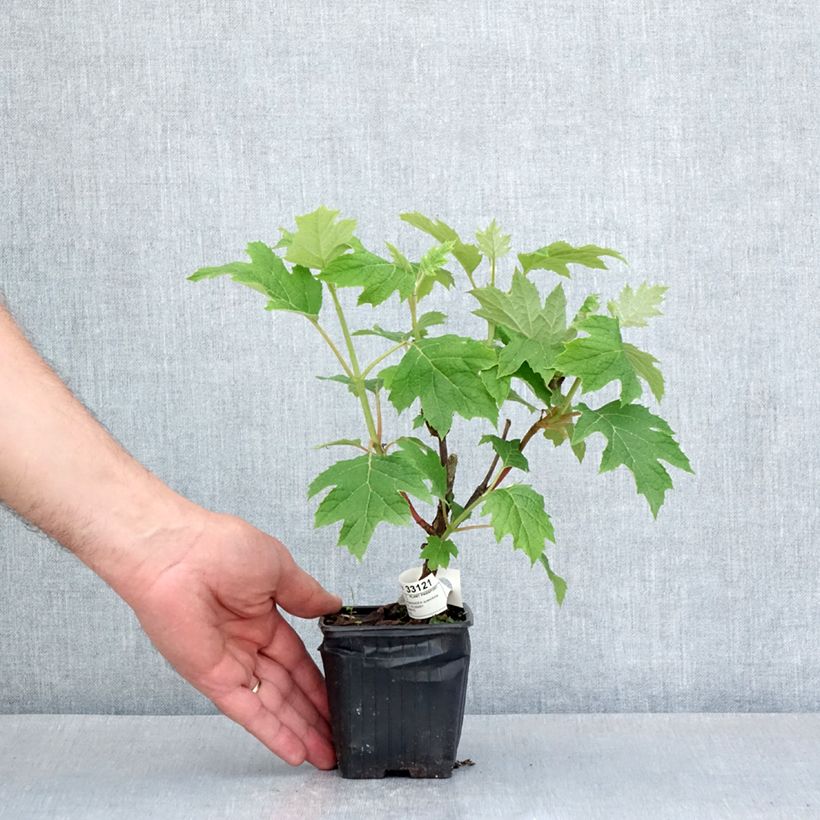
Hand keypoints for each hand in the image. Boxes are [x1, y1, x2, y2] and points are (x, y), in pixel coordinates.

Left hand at [123, 511, 341, 769]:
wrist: (175, 553)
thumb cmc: (219, 547)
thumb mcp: (278, 567)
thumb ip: (305, 594)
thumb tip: (332, 604)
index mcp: (262, 616)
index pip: (296, 659)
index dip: (318, 682)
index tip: (338, 698)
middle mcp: (246, 644)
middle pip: (287, 689)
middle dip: (312, 715)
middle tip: (337, 738)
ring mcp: (229, 663)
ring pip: (271, 704)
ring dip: (298, 730)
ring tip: (325, 754)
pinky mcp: (212, 677)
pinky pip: (246, 709)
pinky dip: (270, 731)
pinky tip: (293, 749)